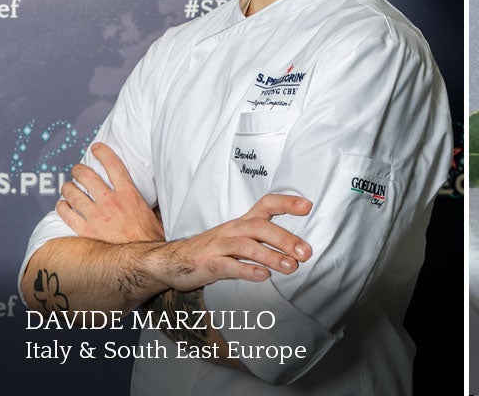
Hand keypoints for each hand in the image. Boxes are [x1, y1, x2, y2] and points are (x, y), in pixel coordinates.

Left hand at [58, 142, 163, 242]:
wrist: (143, 258)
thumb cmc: (151, 237)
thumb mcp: (155, 213)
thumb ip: (150, 201)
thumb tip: (158, 193)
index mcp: (129, 195)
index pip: (113, 166)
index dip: (103, 153)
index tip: (96, 147)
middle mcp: (110, 202)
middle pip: (87, 177)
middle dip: (79, 169)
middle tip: (77, 169)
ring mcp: (96, 216)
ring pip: (73, 193)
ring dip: (68, 187)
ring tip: (68, 186)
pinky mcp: (85, 230)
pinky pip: (66, 214)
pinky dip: (62, 207)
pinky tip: (62, 205)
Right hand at [154, 194, 313, 291]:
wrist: (171, 261)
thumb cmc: (214, 250)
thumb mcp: (239, 239)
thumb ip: (264, 241)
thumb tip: (297, 251)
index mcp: (243, 222)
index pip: (266, 204)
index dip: (286, 202)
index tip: (308, 206)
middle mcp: (232, 230)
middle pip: (260, 227)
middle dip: (285, 239)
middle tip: (306, 252)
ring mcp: (219, 246)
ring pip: (246, 246)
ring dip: (271, 256)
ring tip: (291, 267)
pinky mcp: (208, 264)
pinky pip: (228, 266)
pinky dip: (246, 270)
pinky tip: (263, 276)